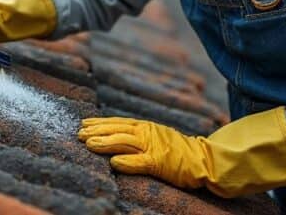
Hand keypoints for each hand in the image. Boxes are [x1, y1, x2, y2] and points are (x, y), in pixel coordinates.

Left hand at [78, 108, 285, 196]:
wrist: (207, 160)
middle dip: (96, 131)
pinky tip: (113, 163)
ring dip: (104, 143)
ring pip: (124, 142)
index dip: (100, 123)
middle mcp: (148, 133)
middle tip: (78, 133)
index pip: (118, 122)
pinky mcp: (161, 162)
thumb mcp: (158, 137)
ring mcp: (154, 147)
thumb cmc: (181, 152)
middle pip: (117, 129)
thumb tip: (117, 138)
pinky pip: (140, 162)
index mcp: (147, 127)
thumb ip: (140, 136)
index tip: (83, 124)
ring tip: (88, 144)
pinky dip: (126, 162)